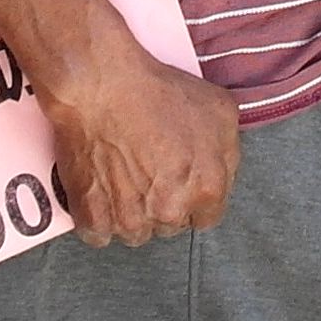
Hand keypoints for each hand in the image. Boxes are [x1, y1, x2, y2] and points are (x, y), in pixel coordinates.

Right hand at [43, 46, 240, 246]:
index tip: (180, 183)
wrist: (102, 86)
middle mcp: (170, 212)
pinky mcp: (93, 219)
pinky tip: (101, 191)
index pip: (206, 217)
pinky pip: (100, 234)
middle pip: (171, 225)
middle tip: (149, 173)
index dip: (193, 197)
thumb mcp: (219, 109)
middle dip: (164, 204)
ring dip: (132, 214)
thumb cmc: (157, 93)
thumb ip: (228, 152)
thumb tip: (222, 170)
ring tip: (124, 179)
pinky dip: (100, 218)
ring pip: (136, 232)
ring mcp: (129, 219)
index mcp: (206, 190)